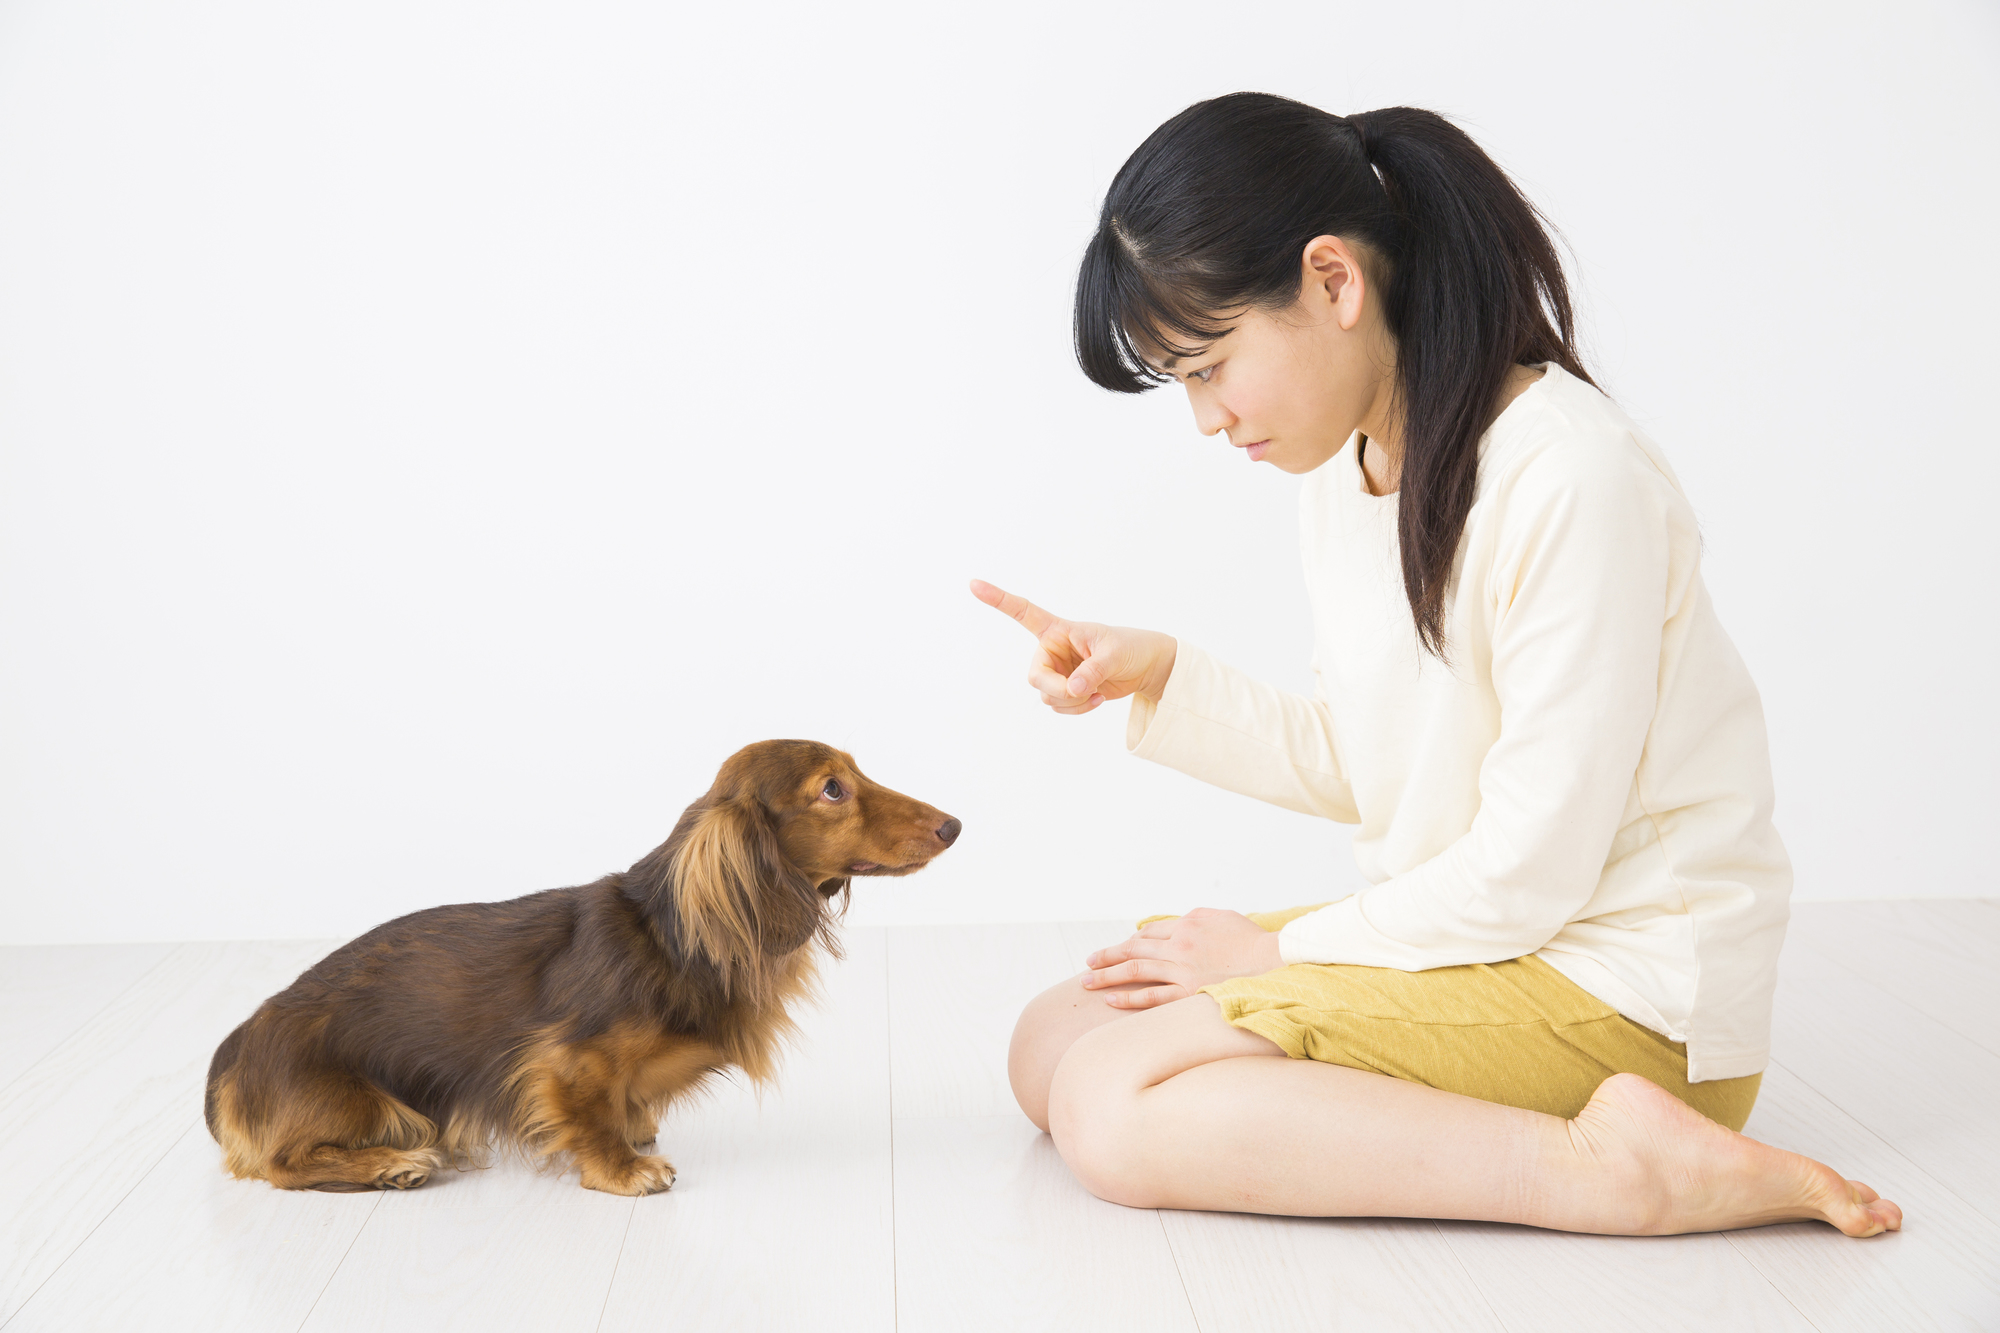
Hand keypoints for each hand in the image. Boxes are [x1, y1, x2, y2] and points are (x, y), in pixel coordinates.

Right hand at [969, 579, 1176, 713]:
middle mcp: (1052, 651)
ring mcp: (1057, 673)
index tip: (973, 584)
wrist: (1145, 667)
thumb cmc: (1130, 648)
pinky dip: (1079, 709)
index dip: (998, 599)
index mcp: (1059, 629)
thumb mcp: (1113, 654)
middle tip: (1082, 691)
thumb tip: (1072, 690)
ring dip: (1074, 702)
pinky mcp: (1066, 691)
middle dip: (1058, 690)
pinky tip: (1098, 698)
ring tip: (1098, 690)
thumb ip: (1091, 671)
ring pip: (1049, 697)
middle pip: (1036, 677)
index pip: (1023, 612)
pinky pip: (1061, 708)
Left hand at [1080, 908, 1282, 1008]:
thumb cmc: (1251, 941)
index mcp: (1187, 923)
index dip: (1130, 943)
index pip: (1149, 933)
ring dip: (1108, 975)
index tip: (1117, 950)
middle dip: (1107, 956)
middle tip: (1088, 963)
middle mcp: (1180, 943)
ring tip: (1088, 981)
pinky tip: (1111, 999)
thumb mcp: (1221, 917)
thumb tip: (1177, 923)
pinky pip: (1153, 996)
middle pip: (1134, 949)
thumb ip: (1196, 918)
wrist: (1274, 961)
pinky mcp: (1190, 992)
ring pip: (1136, 970)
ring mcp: (1184, 969)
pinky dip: (1129, 998)